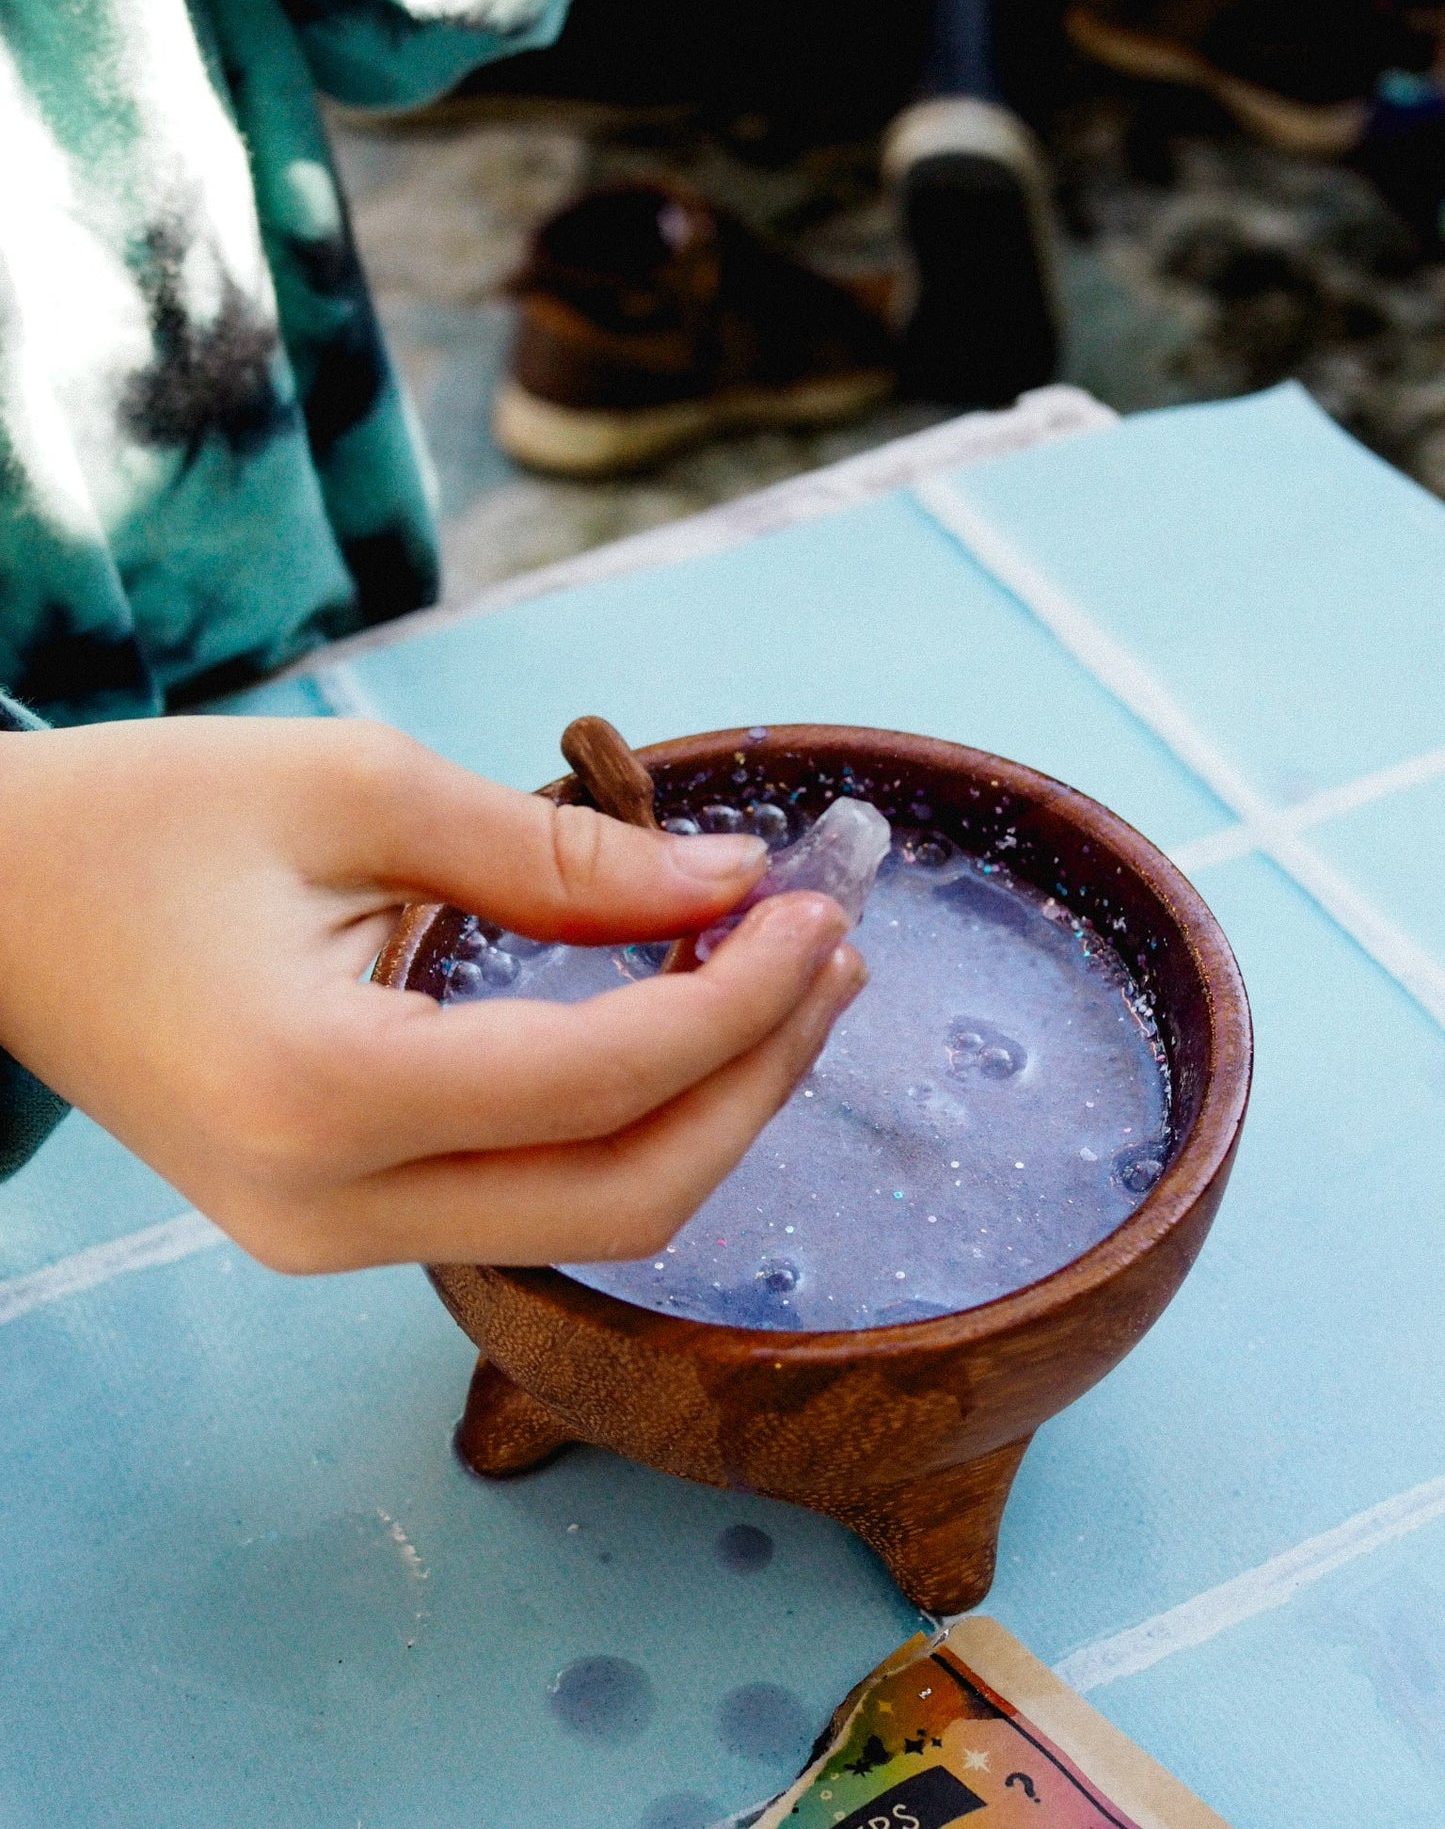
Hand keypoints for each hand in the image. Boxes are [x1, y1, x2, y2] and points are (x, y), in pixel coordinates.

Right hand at [0, 717, 864, 1271]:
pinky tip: (677, 1028)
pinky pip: (526, 1200)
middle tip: (834, 956)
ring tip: (785, 986)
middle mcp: (330, 1209)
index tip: (822, 905)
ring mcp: (328, 1241)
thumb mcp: (359, 788)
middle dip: (757, 1080)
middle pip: (626, 1198)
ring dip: (706, 1110)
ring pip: (586, 1220)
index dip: (745, 999)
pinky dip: (624, 1123)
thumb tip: (733, 887)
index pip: (607, 1079)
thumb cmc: (146, 819)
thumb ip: (558, 854)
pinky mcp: (335, 1228)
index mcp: (323, 1091)